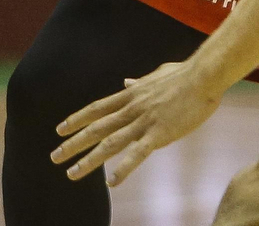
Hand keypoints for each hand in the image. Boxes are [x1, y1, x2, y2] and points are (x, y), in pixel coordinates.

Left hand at [50, 61, 223, 185]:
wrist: (204, 75)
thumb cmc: (185, 74)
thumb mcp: (156, 75)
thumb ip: (139, 82)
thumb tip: (126, 81)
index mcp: (131, 94)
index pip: (97, 108)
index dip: (77, 119)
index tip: (60, 130)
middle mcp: (131, 108)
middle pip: (96, 128)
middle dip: (73, 143)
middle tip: (54, 156)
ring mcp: (143, 121)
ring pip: (110, 143)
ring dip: (89, 160)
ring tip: (71, 174)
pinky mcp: (159, 134)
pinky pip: (137, 154)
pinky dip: (123, 169)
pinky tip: (111, 182)